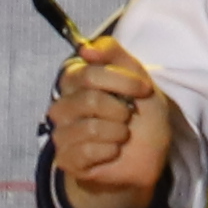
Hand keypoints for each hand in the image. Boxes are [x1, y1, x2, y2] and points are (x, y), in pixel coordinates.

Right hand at [51, 45, 175, 207]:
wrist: (146, 158)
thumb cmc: (141, 116)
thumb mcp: (138, 80)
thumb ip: (114, 55)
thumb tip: (85, 47)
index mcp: (75, 81)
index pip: (88, 73)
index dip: (122, 81)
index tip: (144, 89)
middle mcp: (63, 105)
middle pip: (89, 100)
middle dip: (121, 110)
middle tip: (129, 116)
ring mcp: (62, 133)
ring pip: (90, 127)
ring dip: (118, 132)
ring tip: (122, 135)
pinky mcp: (65, 160)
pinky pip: (86, 152)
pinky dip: (110, 151)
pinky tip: (114, 151)